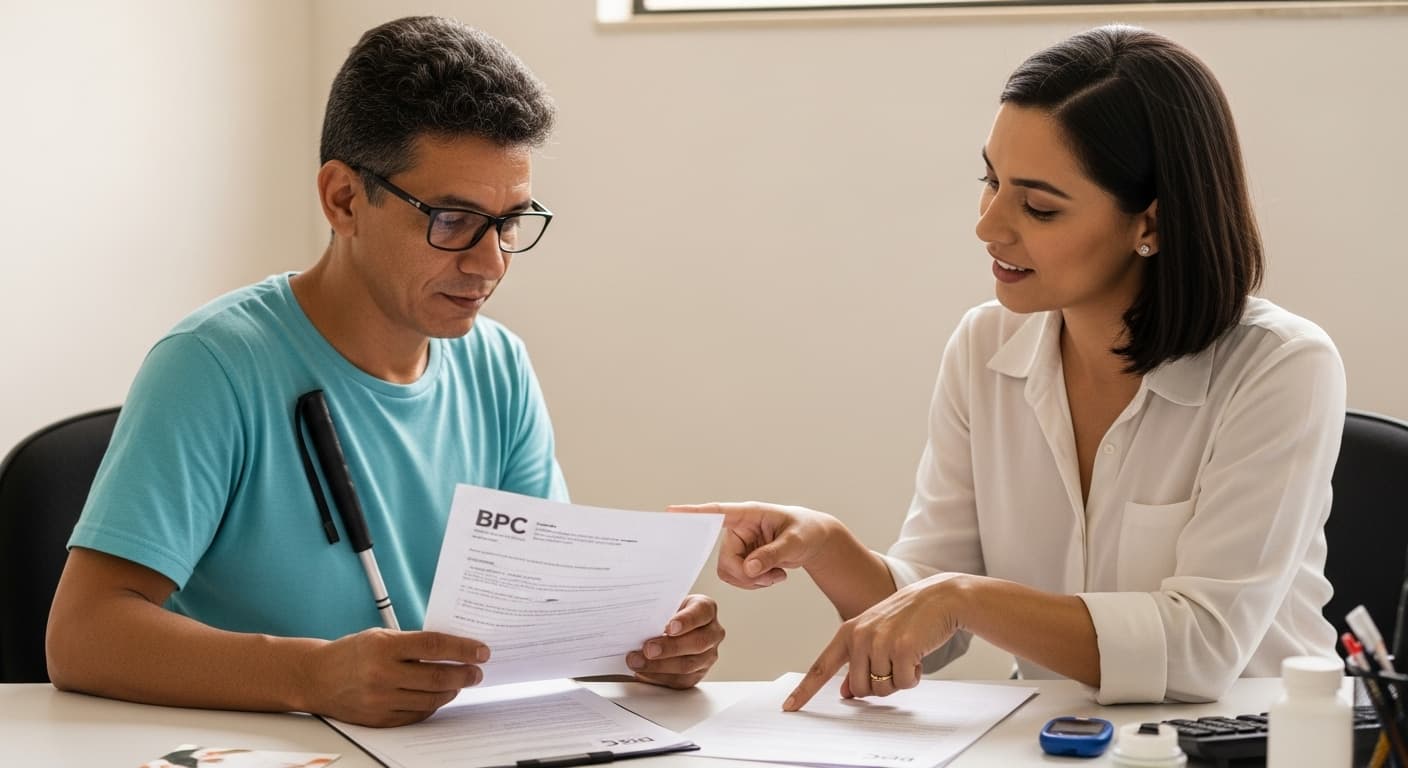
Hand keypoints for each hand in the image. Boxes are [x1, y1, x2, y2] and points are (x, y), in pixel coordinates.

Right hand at [304, 628, 489, 726]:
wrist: (316, 677)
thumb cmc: (351, 653)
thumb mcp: (380, 636)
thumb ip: (412, 643)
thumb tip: (452, 649)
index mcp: (384, 647)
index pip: (434, 646)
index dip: (462, 649)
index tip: (481, 651)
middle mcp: (382, 675)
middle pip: (437, 677)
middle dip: (464, 674)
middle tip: (477, 671)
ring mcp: (380, 700)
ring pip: (430, 699)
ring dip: (452, 691)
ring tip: (460, 682)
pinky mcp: (379, 719)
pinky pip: (416, 715)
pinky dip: (432, 706)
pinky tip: (439, 696)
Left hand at [626, 594, 724, 688]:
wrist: (668, 629)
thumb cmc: (667, 614)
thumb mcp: (665, 605)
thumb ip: (658, 612)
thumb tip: (640, 624)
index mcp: (706, 609)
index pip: (702, 612)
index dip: (686, 620)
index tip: (670, 627)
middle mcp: (712, 633)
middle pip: (697, 642)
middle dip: (669, 647)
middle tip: (648, 649)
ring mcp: (707, 656)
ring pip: (688, 665)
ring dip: (659, 665)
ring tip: (638, 662)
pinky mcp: (697, 674)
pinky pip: (680, 680)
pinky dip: (658, 677)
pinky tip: (644, 672)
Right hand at [669, 501, 839, 588]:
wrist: (813, 541)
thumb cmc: (806, 531)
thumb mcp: (795, 542)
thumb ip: (772, 554)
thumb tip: (749, 569)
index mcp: (748, 515)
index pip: (717, 513)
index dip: (693, 513)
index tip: (671, 512)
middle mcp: (738, 529)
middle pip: (725, 560)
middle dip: (747, 575)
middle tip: (772, 576)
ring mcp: (738, 546)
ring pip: (729, 573)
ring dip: (752, 581)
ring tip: (777, 574)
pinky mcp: (741, 559)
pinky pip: (737, 579)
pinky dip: (755, 583)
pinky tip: (774, 576)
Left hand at [783, 573, 964, 710]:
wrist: (941, 597)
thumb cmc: (909, 617)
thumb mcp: (876, 634)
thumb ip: (858, 661)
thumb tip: (845, 691)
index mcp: (848, 632)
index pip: (821, 667)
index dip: (805, 690)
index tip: (790, 707)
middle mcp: (859, 637)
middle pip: (859, 690)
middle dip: (879, 685)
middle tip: (894, 665)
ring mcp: (879, 642)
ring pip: (882, 689)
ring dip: (898, 680)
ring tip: (907, 655)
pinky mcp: (902, 649)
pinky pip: (904, 683)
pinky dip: (914, 676)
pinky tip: (918, 655)